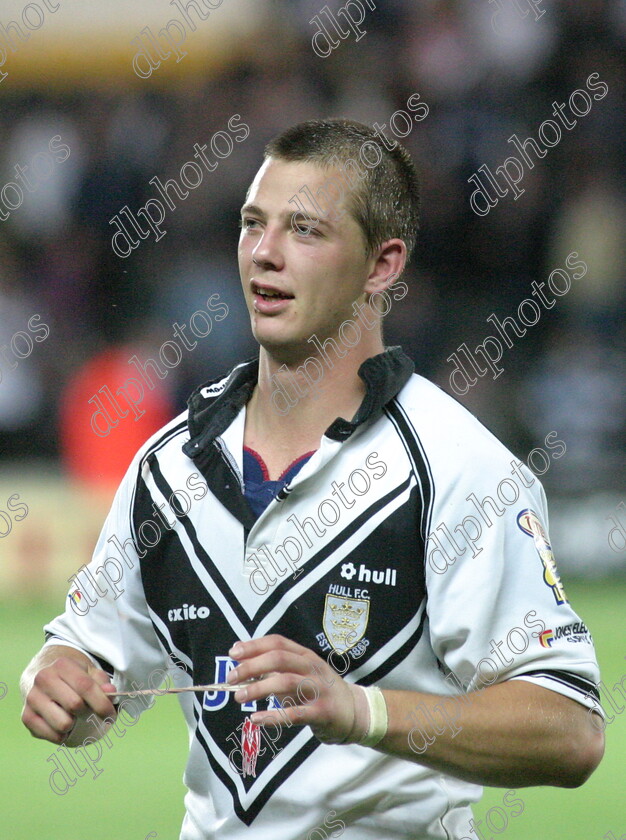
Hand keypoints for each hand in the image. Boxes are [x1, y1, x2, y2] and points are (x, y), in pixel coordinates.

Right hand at [21, 656, 117, 745]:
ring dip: (75, 725)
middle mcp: (44, 679)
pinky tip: (65, 726)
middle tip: (93, 715)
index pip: (85, 686)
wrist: (44, 679)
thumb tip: (111, 692)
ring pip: (63, 723)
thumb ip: (102, 682)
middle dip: (89, 713)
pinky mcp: (26, 716)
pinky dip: (63, 735)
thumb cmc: (73, 678)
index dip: (102, 703)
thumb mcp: (90, 673)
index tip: (111, 715)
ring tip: (77, 719)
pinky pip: (51, 735)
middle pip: (75, 705)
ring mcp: (33, 698)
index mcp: (62, 665)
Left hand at [226, 635, 368, 743]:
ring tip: (239, 697)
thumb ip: (274, 667)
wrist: (356, 712)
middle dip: (252, 666)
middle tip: (231, 677)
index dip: (254, 646)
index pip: (278, 642)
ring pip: (286, 682)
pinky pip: (295, 713)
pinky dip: (273, 716)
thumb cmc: (320, 691)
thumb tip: (241, 659)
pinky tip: (256, 718)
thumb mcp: (300, 674)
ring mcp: (319, 689)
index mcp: (305, 655)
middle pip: (279, 659)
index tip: (233, 653)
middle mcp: (312, 668)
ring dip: (259, 688)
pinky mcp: (322, 712)